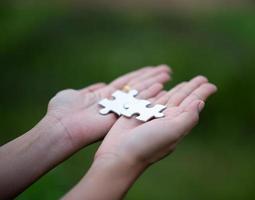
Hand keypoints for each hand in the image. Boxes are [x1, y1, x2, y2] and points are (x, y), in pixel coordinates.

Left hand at [46, 65, 170, 148]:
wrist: (61, 128)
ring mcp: (120, 107)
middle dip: (152, 77)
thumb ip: (90, 90)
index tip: (153, 69)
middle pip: (137, 85)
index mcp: (105, 95)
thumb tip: (101, 85)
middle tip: (167, 71)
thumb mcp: (73, 94)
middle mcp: (116, 101)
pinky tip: (161, 86)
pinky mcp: (121, 115)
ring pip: (140, 91)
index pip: (126, 82)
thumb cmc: (61, 112)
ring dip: (154, 82)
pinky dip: (149, 94)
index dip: (140, 75)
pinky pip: (137, 102)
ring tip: (168, 74)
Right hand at [95, 76, 216, 166]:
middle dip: (192, 88)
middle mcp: (166, 118)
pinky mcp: (137, 112)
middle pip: (182, 98)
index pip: (192, 103)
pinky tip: (162, 88)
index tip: (212, 85)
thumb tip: (200, 102)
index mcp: (177, 122)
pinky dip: (156, 91)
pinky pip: (150, 98)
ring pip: (168, 98)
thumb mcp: (173, 131)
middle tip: (202, 79)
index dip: (202, 93)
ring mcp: (151, 115)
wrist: (120, 153)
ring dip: (177, 89)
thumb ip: (188, 117)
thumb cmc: (147, 145)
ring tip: (185, 83)